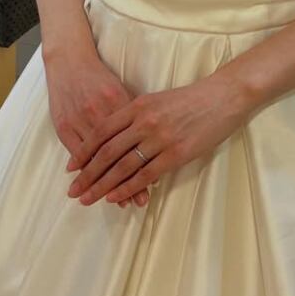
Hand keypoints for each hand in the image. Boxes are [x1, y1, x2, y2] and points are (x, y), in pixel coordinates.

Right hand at [44, 49, 149, 207]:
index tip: (150, 187)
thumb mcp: (122, 92)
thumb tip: (153, 143)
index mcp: (121, 103)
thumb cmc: (100, 78)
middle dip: (125, 181)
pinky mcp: (64, 124)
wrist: (70, 62)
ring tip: (110, 200)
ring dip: (102, 181)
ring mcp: (81, 119)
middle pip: (117, 154)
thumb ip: (136, 116)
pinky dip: (84, 169)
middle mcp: (102, 112)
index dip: (142, 164)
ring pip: (96, 158)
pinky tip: (89, 182)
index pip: (135, 141)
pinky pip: (76, 152)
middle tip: (135, 203)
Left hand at [65, 72, 251, 205]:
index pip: (101, 132)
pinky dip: (128, 188)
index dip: (84, 151)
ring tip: (88, 198)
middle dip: (87, 174)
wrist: (223, 97)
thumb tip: (117, 138)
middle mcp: (144, 122)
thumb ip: (136, 116)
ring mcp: (160, 138)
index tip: (71, 167)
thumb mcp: (157, 100)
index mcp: (137, 106)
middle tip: (73, 190)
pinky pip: (145, 175)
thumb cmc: (191, 99)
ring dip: (103, 185)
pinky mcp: (176, 153)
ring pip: (123, 166)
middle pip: (107, 152)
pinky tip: (116, 197)